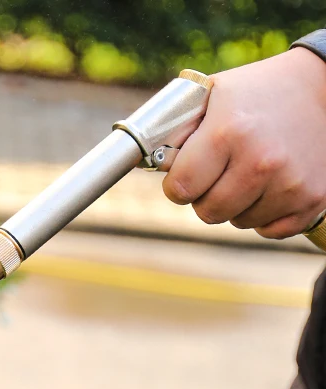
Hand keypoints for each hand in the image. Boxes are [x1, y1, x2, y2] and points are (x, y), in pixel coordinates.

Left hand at [163, 47, 325, 239]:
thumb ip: (177, 133)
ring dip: (237, 205)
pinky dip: (265, 215)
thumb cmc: (255, 94)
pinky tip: (271, 185)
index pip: (181, 189)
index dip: (178, 185)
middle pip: (208, 212)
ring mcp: (290, 183)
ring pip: (238, 222)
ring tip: (251, 170)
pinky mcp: (312, 199)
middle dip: (206, 196)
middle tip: (221, 171)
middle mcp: (261, 161)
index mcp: (228, 133)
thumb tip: (150, 165)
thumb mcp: (211, 98)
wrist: (323, 86)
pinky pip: (269, 230)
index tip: (186, 176)